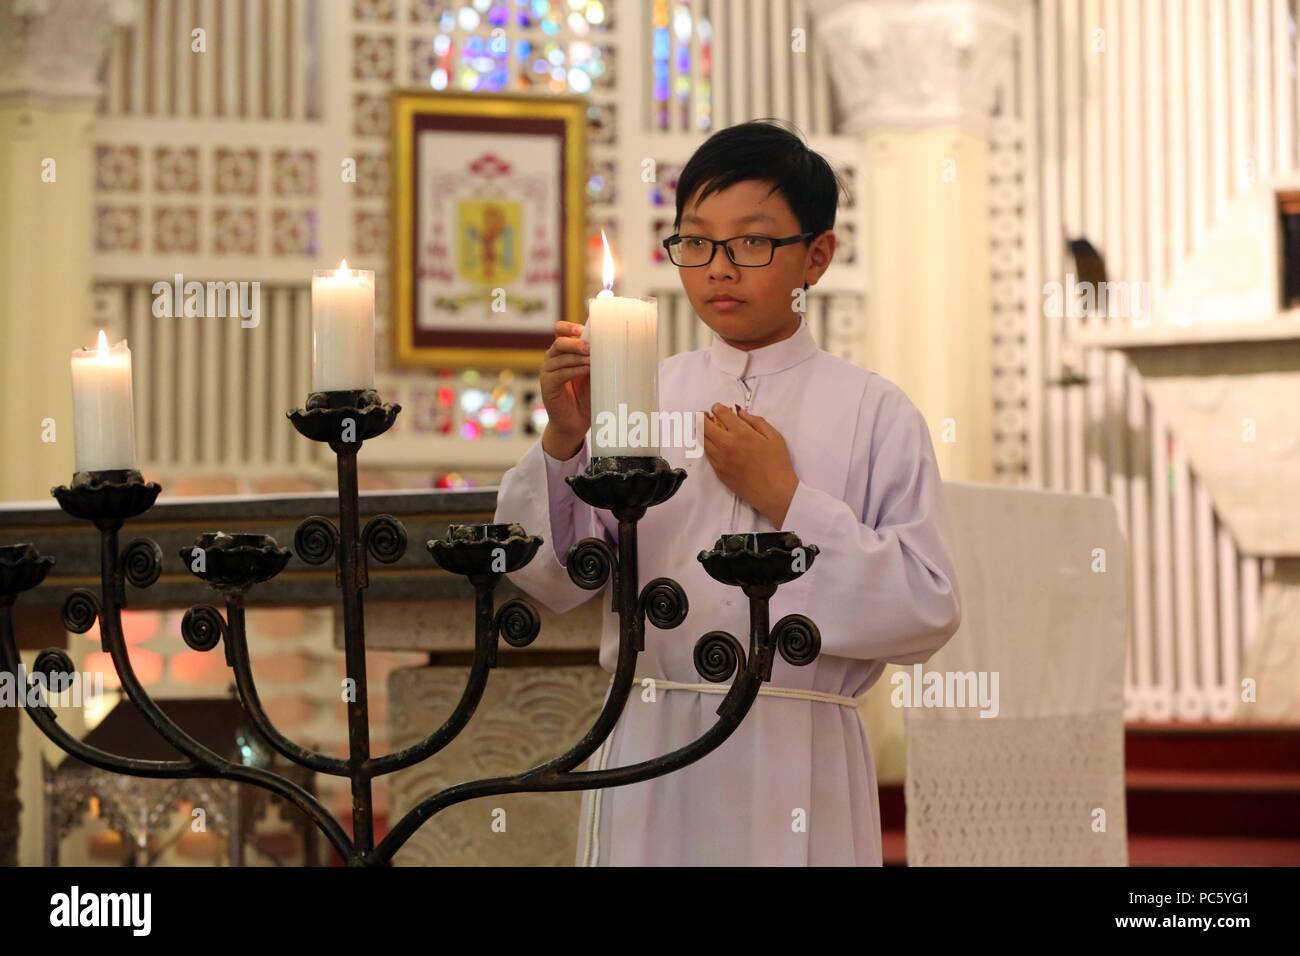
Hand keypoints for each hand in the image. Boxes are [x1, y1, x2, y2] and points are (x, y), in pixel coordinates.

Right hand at [540, 320, 590, 458]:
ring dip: (577, 357)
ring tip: (592, 361)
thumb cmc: (586, 396)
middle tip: (590, 347)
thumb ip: (596, 359)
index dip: (568, 327)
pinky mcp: (547, 385)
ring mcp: (548, 371)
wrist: (576, 421)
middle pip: (559, 342)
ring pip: (559, 357)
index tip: (582, 329)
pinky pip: (559, 374)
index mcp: (563, 351)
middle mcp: (553, 358)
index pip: (560, 330)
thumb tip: (612, 345)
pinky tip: (585, 371)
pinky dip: (573, 371)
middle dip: (575, 343)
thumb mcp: (594, 374)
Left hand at [702, 404, 798, 527]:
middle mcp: (727, 445)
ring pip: (702, 441)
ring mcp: (720, 459)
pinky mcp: (718, 472)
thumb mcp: (774, 437)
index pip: (721, 414)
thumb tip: (741, 413)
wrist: (774, 492)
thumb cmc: (778, 463)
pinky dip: (706, 446)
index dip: (717, 408)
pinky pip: (707, 455)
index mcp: (742, 433)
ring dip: (701, 432)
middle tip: (701, 415)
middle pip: (704, 427)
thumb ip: (757, 422)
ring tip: (702, 428)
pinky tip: (711, 444)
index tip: (717, 408)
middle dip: (700, 418)